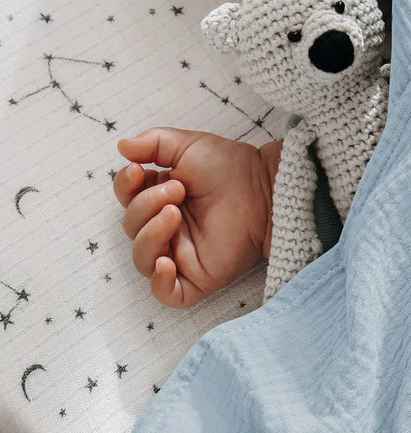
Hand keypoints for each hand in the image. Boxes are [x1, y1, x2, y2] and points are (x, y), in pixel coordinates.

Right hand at [114, 128, 280, 307]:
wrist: (263, 188)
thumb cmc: (230, 166)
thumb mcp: (189, 145)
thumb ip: (154, 143)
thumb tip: (121, 145)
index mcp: (160, 197)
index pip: (127, 199)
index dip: (125, 187)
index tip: (137, 171)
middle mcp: (166, 227)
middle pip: (132, 226)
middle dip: (146, 205)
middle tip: (178, 190)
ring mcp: (180, 254)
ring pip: (142, 259)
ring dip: (150, 235)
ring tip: (174, 213)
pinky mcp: (197, 277)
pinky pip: (166, 293)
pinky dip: (159, 282)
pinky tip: (166, 262)